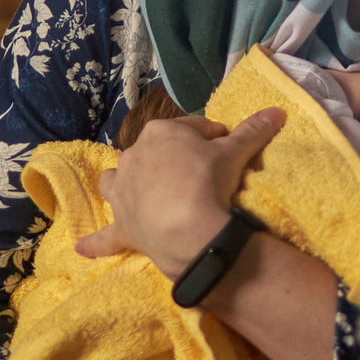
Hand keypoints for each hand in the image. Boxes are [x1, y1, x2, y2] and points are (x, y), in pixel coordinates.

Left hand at [78, 109, 284, 277]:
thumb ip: (253, 131)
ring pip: (118, 180)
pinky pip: (106, 234)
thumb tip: (276, 111)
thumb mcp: (236, 153)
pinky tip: (83, 248)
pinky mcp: (122, 223)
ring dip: (126, 183)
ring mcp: (124, 191)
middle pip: (156, 152)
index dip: (213, 139)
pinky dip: (96, 241)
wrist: (188, 228)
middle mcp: (134, 156)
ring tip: (141, 190)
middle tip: (202, 175)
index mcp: (161, 133)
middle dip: (174, 160)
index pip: (193, 128)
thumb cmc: (209, 182)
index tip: (228, 150)